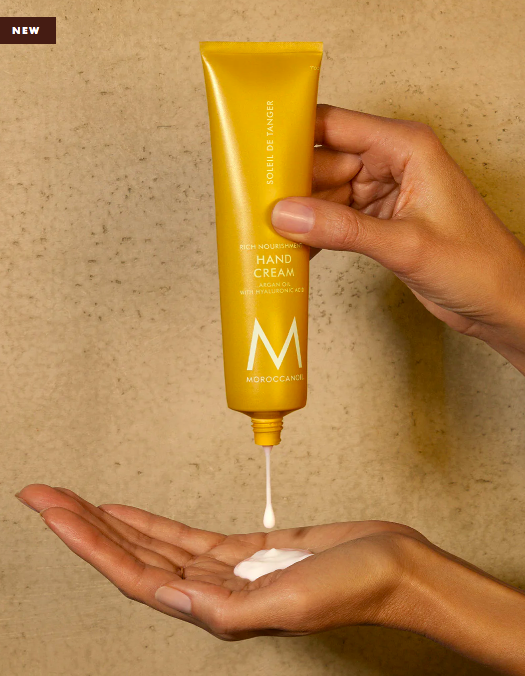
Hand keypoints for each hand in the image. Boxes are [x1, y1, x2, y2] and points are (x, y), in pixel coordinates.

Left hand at [15, 485, 524, 671]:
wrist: (392, 566)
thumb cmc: (354, 587)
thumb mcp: (294, 602)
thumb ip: (230, 608)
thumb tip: (172, 598)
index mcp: (215, 610)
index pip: (135, 573)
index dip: (90, 542)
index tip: (54, 510)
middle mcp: (210, 592)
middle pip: (132, 555)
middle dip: (84, 526)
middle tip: (42, 494)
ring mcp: (224, 570)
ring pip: (153, 544)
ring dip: (111, 522)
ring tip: (73, 501)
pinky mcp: (243, 550)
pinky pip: (184, 537)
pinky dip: (151, 522)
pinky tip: (127, 511)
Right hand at [272, 104, 524, 373]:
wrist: (500, 303)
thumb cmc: (477, 265)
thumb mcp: (405, 244)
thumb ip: (343, 229)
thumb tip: (287, 215)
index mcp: (407, 147)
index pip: (337, 126)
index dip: (295, 136)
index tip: (257, 152)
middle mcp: (394, 163)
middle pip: (325, 161)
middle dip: (292, 184)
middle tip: (256, 206)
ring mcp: (386, 192)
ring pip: (327, 193)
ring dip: (301, 213)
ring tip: (268, 232)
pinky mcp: (381, 220)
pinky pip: (337, 218)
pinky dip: (317, 232)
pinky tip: (295, 248)